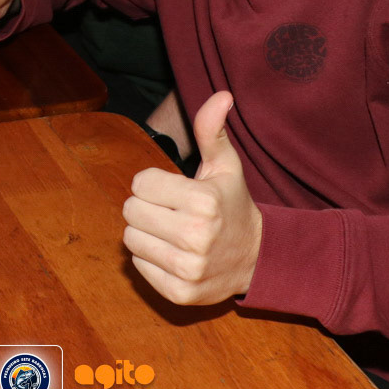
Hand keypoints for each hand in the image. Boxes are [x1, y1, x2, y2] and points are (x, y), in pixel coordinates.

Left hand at [122, 92, 262, 305]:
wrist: (257, 259)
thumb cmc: (232, 205)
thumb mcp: (225, 166)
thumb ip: (212, 131)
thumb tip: (222, 95)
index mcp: (204, 201)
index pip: (140, 183)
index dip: (153, 184)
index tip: (174, 191)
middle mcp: (195, 236)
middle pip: (131, 211)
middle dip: (147, 207)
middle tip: (171, 212)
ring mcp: (187, 268)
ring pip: (130, 239)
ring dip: (146, 233)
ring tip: (171, 233)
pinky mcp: (179, 293)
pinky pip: (138, 266)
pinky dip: (150, 259)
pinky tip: (173, 254)